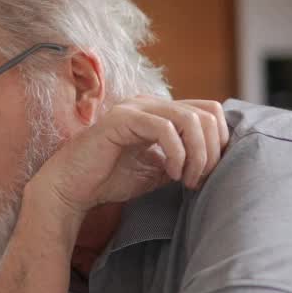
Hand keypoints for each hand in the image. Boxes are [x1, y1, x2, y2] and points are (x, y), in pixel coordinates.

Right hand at [30, 97, 229, 214]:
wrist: (72, 189)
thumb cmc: (110, 179)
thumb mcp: (158, 170)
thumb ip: (183, 159)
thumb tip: (214, 161)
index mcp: (159, 112)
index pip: (209, 112)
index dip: (219, 142)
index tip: (207, 174)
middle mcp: (150, 103)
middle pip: (207, 114)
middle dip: (211, 151)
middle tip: (197, 180)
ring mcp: (135, 108)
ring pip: (189, 119)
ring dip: (197, 154)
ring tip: (186, 179)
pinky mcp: (122, 119)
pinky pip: (164, 128)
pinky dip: (176, 154)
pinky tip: (171, 174)